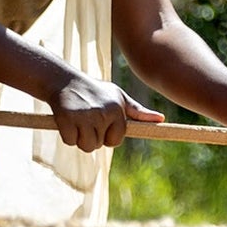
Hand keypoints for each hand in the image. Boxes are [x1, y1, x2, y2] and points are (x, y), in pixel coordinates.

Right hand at [48, 74, 164, 152]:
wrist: (65, 80)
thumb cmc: (95, 91)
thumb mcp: (119, 97)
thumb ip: (138, 112)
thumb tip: (161, 119)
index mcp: (117, 109)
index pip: (115, 140)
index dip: (106, 136)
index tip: (101, 124)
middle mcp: (103, 113)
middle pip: (98, 145)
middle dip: (91, 137)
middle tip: (86, 119)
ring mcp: (84, 116)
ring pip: (86, 146)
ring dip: (79, 139)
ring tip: (78, 121)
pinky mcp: (67, 119)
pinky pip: (70, 141)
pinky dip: (67, 135)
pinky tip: (67, 120)